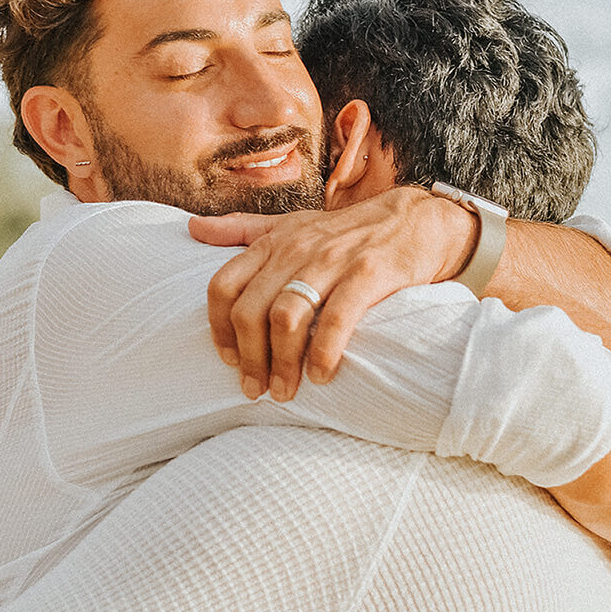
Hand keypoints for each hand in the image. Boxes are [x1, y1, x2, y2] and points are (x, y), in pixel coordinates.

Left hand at [188, 186, 476, 400]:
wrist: (418, 220)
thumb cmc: (348, 231)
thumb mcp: (293, 223)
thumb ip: (242, 230)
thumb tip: (191, 229)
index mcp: (273, 242)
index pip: (222, 286)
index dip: (218, 330)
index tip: (229, 361)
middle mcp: (296, 249)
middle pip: (250, 310)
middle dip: (248, 358)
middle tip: (255, 390)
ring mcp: (332, 260)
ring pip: (286, 317)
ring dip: (282, 363)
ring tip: (286, 392)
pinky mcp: (369, 274)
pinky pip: (335, 319)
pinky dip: (323, 353)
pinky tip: (321, 376)